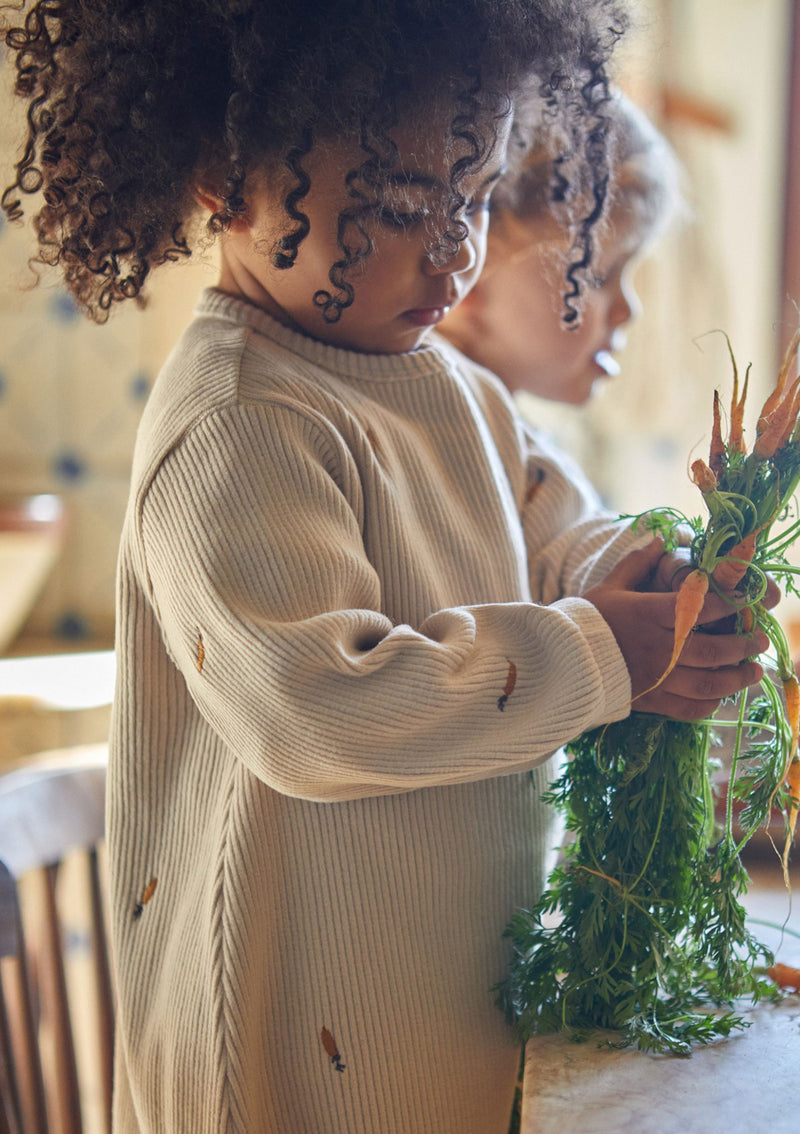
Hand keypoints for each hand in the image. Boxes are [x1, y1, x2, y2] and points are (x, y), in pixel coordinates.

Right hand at [585, 539, 768, 720]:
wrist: (558, 662)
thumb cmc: (585, 622)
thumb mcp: (609, 587)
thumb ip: (637, 564)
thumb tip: (659, 540)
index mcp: (647, 615)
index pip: (697, 609)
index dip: (727, 605)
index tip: (745, 602)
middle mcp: (657, 648)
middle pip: (711, 651)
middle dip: (742, 646)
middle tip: (760, 640)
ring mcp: (655, 678)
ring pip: (707, 684)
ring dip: (736, 678)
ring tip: (753, 671)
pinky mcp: (650, 701)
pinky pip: (688, 708)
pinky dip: (710, 703)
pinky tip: (721, 695)